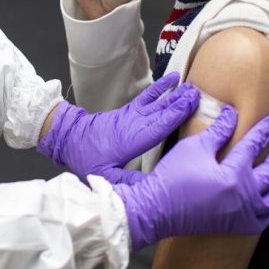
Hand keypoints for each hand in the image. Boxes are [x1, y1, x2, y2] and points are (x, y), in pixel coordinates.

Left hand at [38, 73, 199, 183]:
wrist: (70, 138)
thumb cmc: (87, 159)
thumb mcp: (106, 177)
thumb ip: (130, 182)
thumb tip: (154, 188)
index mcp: (131, 140)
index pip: (158, 126)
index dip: (176, 115)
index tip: (192, 104)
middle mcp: (134, 124)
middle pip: (161, 111)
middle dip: (180, 102)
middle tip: (199, 92)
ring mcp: (131, 115)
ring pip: (156, 103)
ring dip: (173, 94)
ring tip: (189, 85)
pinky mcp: (128, 111)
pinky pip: (147, 97)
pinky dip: (159, 88)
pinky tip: (170, 80)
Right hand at [114, 106, 268, 250]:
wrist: (157, 210)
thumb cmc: (173, 177)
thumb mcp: (194, 147)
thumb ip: (218, 131)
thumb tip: (232, 115)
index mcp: (234, 174)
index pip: (257, 144)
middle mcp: (244, 196)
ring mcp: (243, 214)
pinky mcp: (237, 225)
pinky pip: (264, 217)